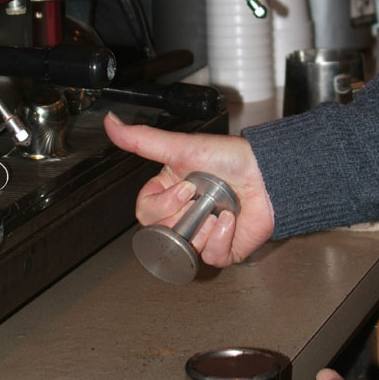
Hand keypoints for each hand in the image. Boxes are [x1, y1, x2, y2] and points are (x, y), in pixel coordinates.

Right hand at [103, 112, 273, 266]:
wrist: (268, 174)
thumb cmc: (230, 157)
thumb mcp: (182, 148)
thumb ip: (142, 140)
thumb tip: (110, 122)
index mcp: (169, 192)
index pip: (145, 212)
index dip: (163, 204)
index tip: (186, 187)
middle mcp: (183, 214)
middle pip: (159, 233)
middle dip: (183, 215)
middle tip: (202, 198)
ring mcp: (202, 234)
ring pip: (184, 248)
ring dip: (203, 226)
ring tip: (219, 209)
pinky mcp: (223, 250)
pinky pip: (209, 257)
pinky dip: (220, 238)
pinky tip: (229, 220)